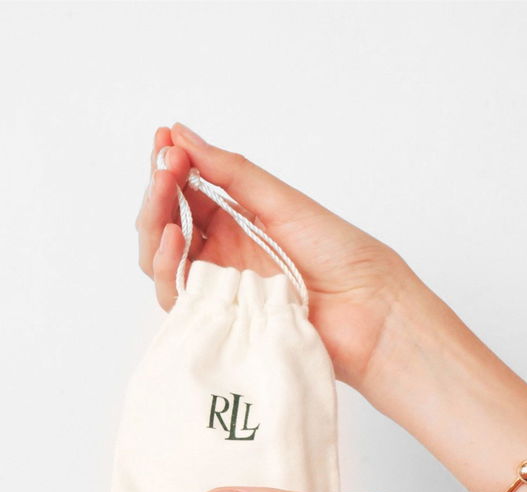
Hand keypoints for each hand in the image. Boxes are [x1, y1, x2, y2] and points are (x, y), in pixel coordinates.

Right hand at [135, 123, 423, 387]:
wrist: (371, 309)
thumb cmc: (341, 255)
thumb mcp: (283, 202)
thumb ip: (231, 173)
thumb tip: (183, 134)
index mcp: (239, 223)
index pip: (186, 194)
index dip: (171, 167)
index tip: (164, 141)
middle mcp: (225, 256)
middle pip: (168, 227)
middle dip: (158, 194)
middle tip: (163, 167)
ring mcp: (222, 288)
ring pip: (164, 262)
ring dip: (156, 225)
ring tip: (163, 193)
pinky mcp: (223, 321)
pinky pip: (178, 298)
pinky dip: (168, 266)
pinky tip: (175, 237)